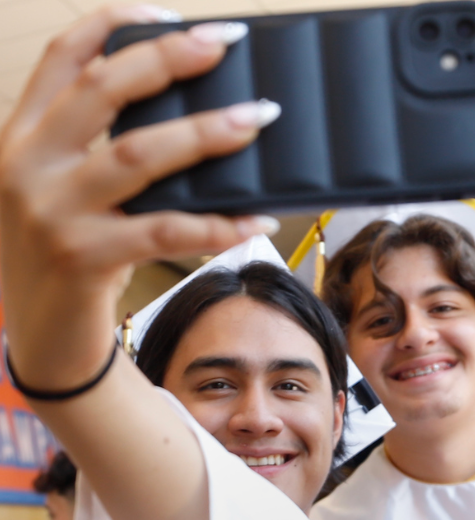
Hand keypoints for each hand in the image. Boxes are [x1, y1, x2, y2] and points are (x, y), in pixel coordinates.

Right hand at [0, 5, 278, 388]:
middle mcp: (27, 165)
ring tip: (257, 120)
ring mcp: (51, 211)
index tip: (174, 14)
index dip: (118, 23)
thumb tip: (194, 126)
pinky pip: (166, 231)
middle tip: (226, 44)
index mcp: (21, 137)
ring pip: (137, 155)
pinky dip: (216, 224)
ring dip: (204, 134)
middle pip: (104, 91)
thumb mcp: (61, 193)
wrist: (43, 339)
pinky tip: (256, 219)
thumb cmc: (65, 259)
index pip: (65, 57)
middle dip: (169, 59)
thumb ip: (97, 153)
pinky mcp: (84, 257)